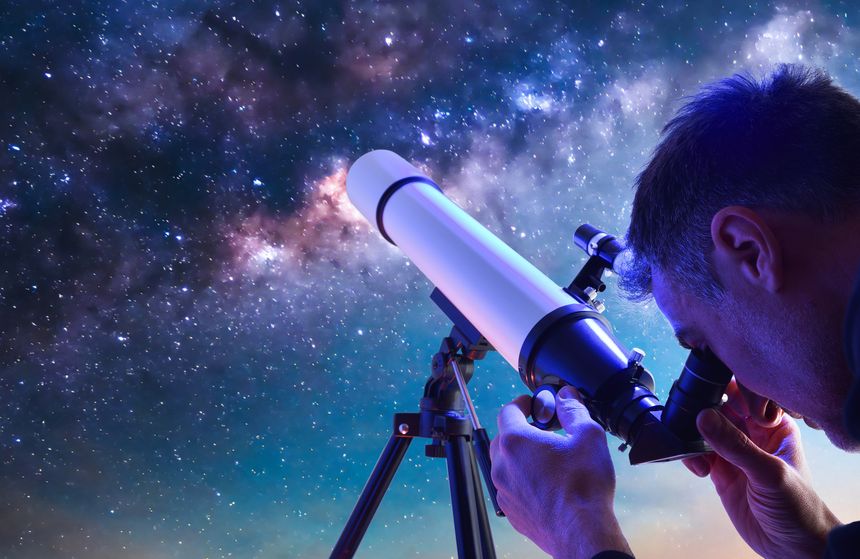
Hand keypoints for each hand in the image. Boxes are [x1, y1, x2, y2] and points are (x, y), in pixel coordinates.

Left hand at [489, 386, 632, 558]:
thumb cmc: (583, 487)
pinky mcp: (510, 511)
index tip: (532, 403)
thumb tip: (567, 396)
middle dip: (521, 430)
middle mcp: (502, 465)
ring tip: (548, 460)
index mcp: (515, 442)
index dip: (521, 403)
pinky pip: (511, 487)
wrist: (582, 532)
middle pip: (504, 438)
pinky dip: (523, 480)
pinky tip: (546, 484)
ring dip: (521, 457)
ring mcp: (503, 490)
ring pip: (505, 464)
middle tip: (545, 432)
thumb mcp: (588, 436)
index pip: (508, 411)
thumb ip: (573, 410)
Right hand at [683, 380, 840, 558]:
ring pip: (704, 430)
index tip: (702, 391)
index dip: (724, 389)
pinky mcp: (720, 471)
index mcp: (772, 425)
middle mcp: (752, 434)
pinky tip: (697, 469)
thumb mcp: (769, 472)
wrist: (793, 547)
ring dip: (693, 437)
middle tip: (689, 422)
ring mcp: (734, 452)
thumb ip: (735, 445)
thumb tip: (703, 416)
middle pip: (718, 408)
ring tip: (693, 452)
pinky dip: (690, 456)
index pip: (745, 395)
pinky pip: (697, 453)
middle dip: (701, 413)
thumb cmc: (798, 507)